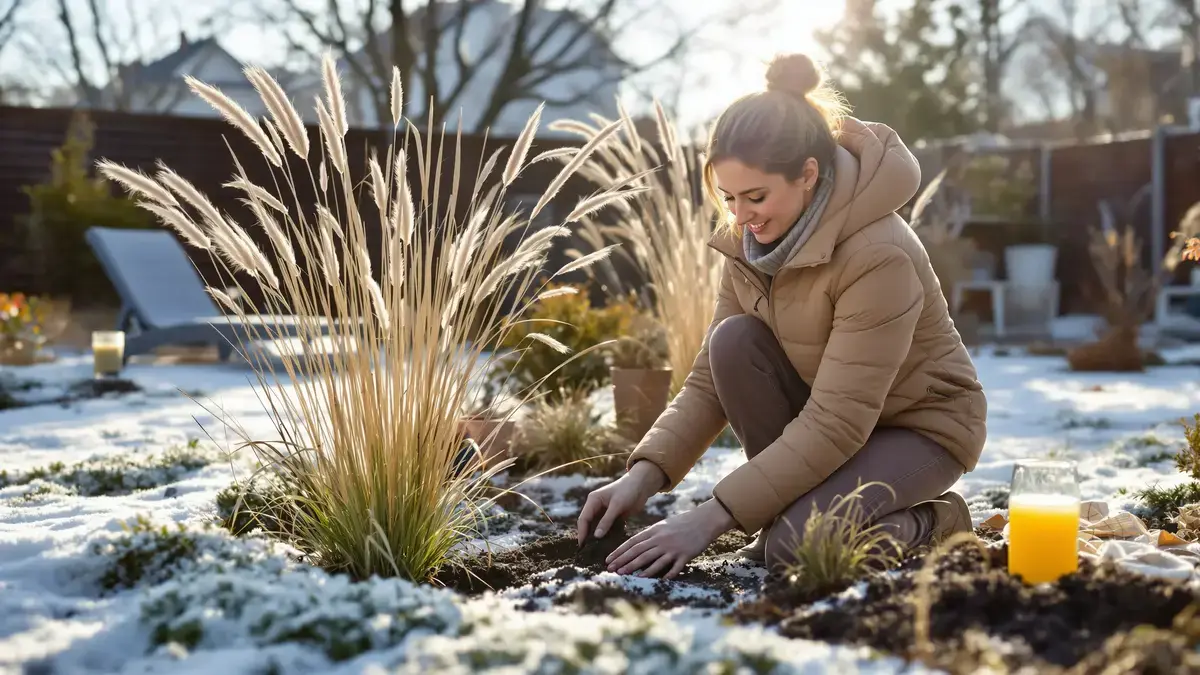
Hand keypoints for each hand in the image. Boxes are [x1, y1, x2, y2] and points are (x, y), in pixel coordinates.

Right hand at [576, 461, 665, 544]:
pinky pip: (608, 528)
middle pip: (589, 524)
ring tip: (596, 552)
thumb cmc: (628, 490)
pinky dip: (608, 536)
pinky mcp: (614, 516)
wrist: (642, 485)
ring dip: (598, 538)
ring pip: (598, 527)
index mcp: (593, 500)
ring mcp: (605, 512)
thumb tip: (596, 536)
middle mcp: (596, 506)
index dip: (582, 532)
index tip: (582, 546)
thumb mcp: (617, 505)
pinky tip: (608, 546)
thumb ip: (606, 520)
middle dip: (588, 536)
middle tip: (587, 552)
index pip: (583, 518)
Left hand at [604, 499, 736, 578]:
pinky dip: (665, 575)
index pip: (633, 542)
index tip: (608, 559)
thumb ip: (650, 535)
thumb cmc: (682, 523)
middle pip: (639, 552)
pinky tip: (656, 581)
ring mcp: (673, 548)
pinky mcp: (684, 555)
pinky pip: (673, 568)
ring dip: (638, 569)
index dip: (619, 551)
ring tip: (626, 575)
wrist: (704, 520)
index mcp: (654, 531)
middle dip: (624, 561)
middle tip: (612, 570)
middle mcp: (661, 539)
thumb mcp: (663, 526)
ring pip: (652, 560)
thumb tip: (636, 545)